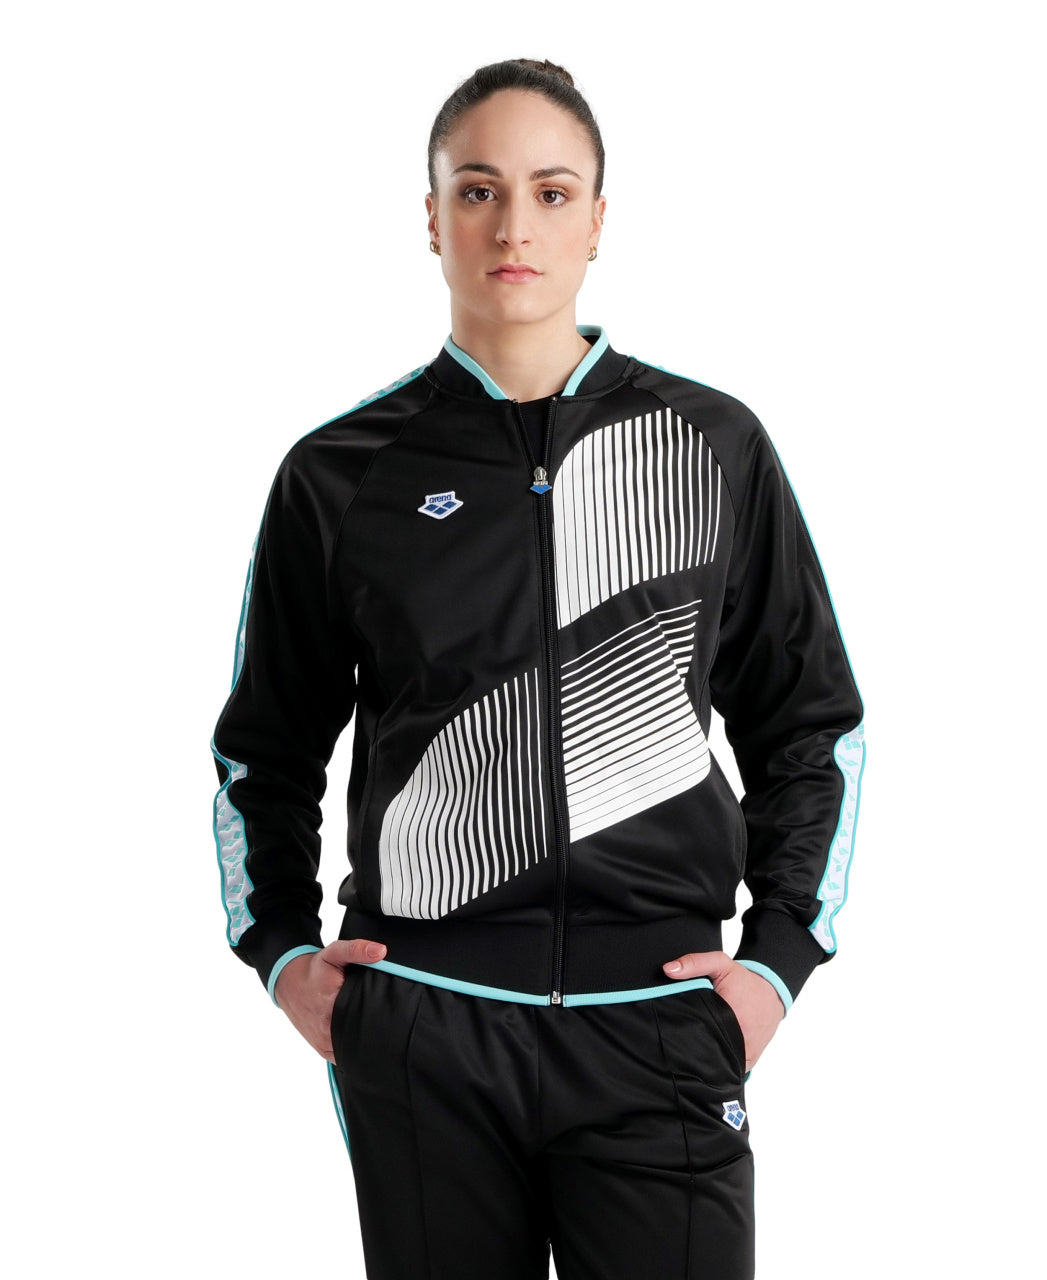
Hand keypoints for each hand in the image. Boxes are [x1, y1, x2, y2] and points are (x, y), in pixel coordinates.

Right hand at [273, 938, 387, 1062]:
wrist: (289, 983)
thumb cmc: (315, 969)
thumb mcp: (334, 953)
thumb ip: (357, 950)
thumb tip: (380, 951)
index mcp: (332, 1007)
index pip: (367, 1020)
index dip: (381, 1016)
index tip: (390, 1010)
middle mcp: (326, 1030)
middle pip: (362, 1037)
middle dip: (375, 1029)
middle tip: (386, 1019)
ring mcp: (324, 1042)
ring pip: (353, 1051)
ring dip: (365, 1043)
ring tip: (375, 1029)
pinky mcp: (322, 1049)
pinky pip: (343, 1056)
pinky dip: (354, 1051)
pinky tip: (362, 1040)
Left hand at [662, 950, 784, 1072]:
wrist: (773, 992)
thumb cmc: (745, 980)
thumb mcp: (720, 964)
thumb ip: (694, 963)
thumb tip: (668, 970)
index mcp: (730, 1018)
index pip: (698, 1036)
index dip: (683, 1035)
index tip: (672, 1033)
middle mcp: (740, 1042)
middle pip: (707, 1055)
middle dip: (691, 1051)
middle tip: (677, 1045)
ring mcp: (746, 1055)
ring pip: (719, 1067)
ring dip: (706, 1062)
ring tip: (691, 1055)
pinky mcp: (750, 1060)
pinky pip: (731, 1071)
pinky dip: (720, 1067)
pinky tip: (708, 1059)